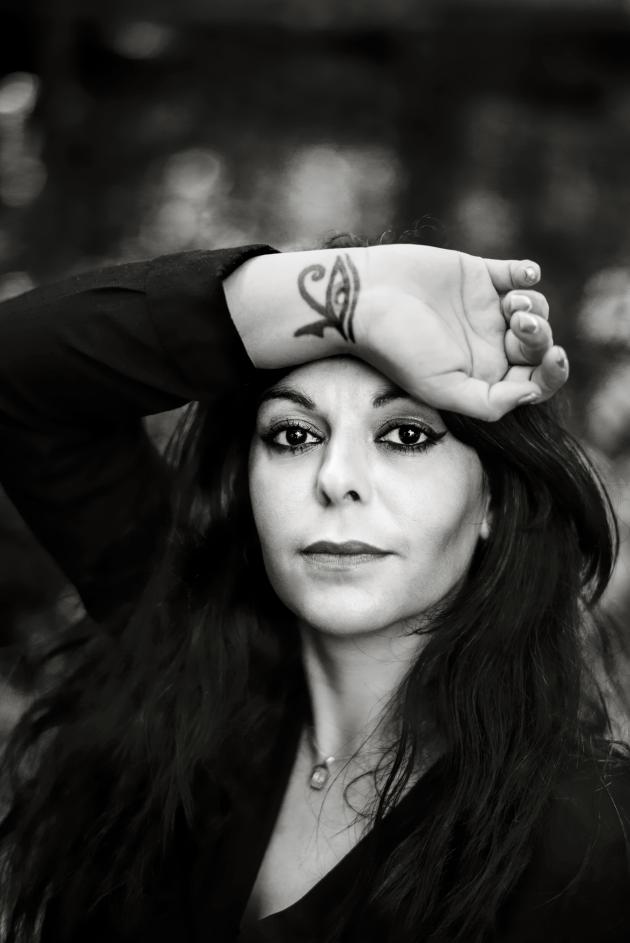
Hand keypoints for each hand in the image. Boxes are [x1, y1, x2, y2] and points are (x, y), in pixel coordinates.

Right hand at [359, 245, 566, 420]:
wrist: (363, 298)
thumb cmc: (397, 347)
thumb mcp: (442, 389)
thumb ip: (488, 402)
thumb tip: (532, 394)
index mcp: (481, 377)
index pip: (533, 380)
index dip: (552, 372)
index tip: (554, 357)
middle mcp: (485, 345)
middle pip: (537, 345)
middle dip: (539, 335)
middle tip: (518, 324)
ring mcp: (483, 310)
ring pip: (534, 309)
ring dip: (534, 306)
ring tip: (511, 304)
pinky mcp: (477, 275)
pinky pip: (518, 274)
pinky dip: (527, 273)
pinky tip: (521, 276)